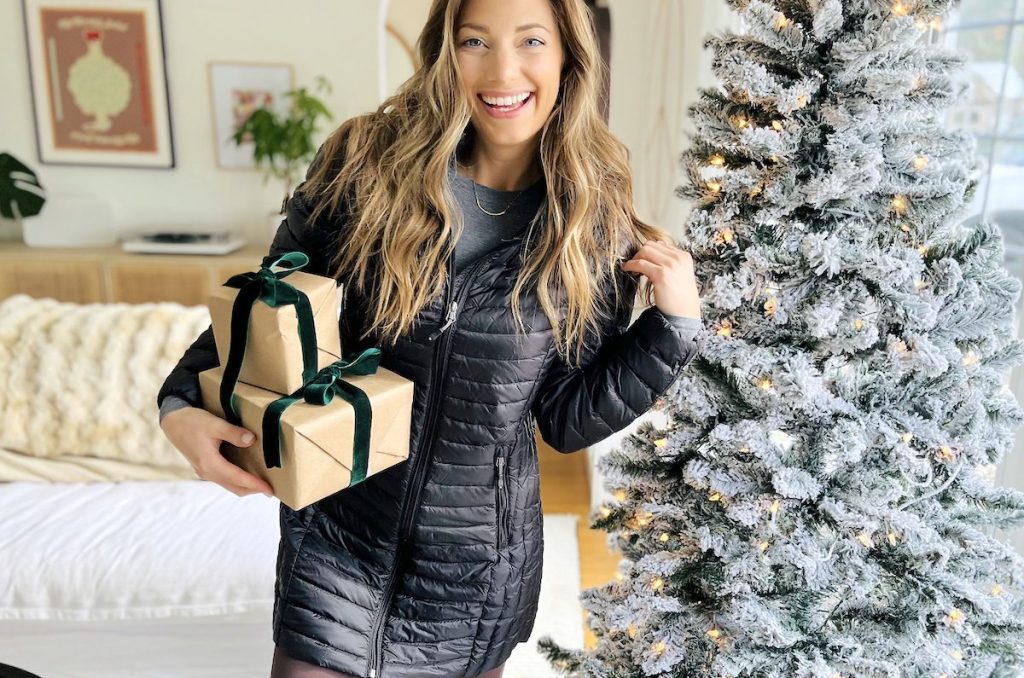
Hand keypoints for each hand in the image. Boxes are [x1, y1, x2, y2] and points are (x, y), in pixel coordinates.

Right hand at [160, 407, 274, 497]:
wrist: (173, 422)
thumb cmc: (193, 422)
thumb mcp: (215, 424)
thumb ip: (234, 433)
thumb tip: (252, 440)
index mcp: (210, 464)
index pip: (238, 479)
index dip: (255, 485)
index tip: (270, 490)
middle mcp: (207, 472)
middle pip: (234, 487)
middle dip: (253, 490)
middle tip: (271, 489)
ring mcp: (204, 471)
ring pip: (229, 484)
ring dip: (245, 486)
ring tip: (262, 483)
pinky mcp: (204, 467)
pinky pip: (224, 478)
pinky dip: (237, 479)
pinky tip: (246, 472)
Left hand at [620, 239, 700, 319]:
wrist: (684, 314)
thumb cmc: (680, 297)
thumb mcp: (680, 274)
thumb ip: (669, 262)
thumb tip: (651, 252)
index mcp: (684, 256)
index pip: (660, 244)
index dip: (648, 252)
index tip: (642, 260)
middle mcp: (678, 258)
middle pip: (651, 245)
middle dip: (640, 253)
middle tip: (635, 265)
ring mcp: (670, 265)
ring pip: (645, 251)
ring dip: (635, 258)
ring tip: (632, 269)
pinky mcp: (661, 275)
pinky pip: (640, 263)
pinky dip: (631, 265)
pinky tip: (627, 270)